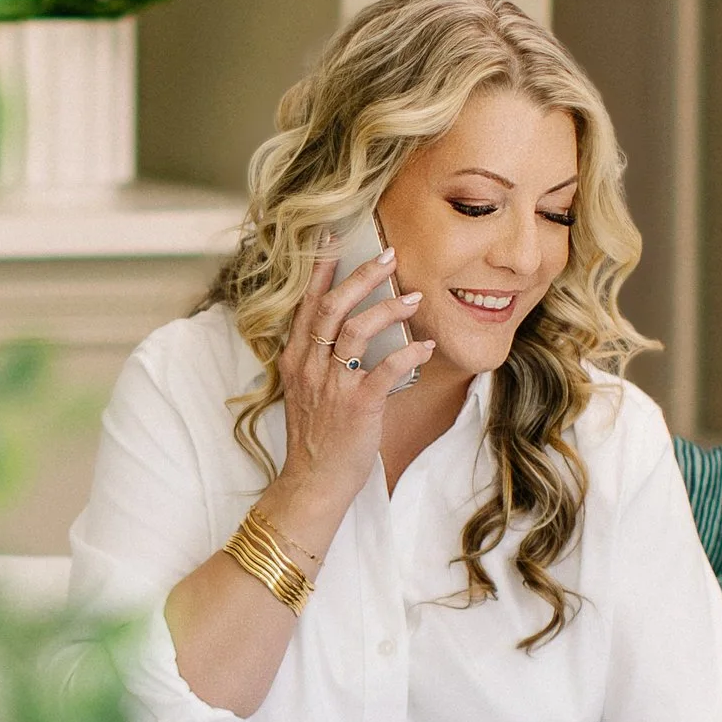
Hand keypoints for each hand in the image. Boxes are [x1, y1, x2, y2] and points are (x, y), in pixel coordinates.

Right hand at [275, 238, 434, 514]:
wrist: (313, 482)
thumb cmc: (316, 437)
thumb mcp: (305, 390)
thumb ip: (318, 358)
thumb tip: (347, 328)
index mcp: (295, 358)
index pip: (307, 303)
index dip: (323, 269)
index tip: (337, 239)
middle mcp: (309, 365)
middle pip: (333, 306)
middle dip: (363, 275)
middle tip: (389, 255)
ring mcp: (332, 384)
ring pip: (356, 329)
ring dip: (389, 308)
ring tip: (414, 297)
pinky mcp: (357, 405)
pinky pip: (386, 368)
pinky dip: (408, 352)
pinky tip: (425, 344)